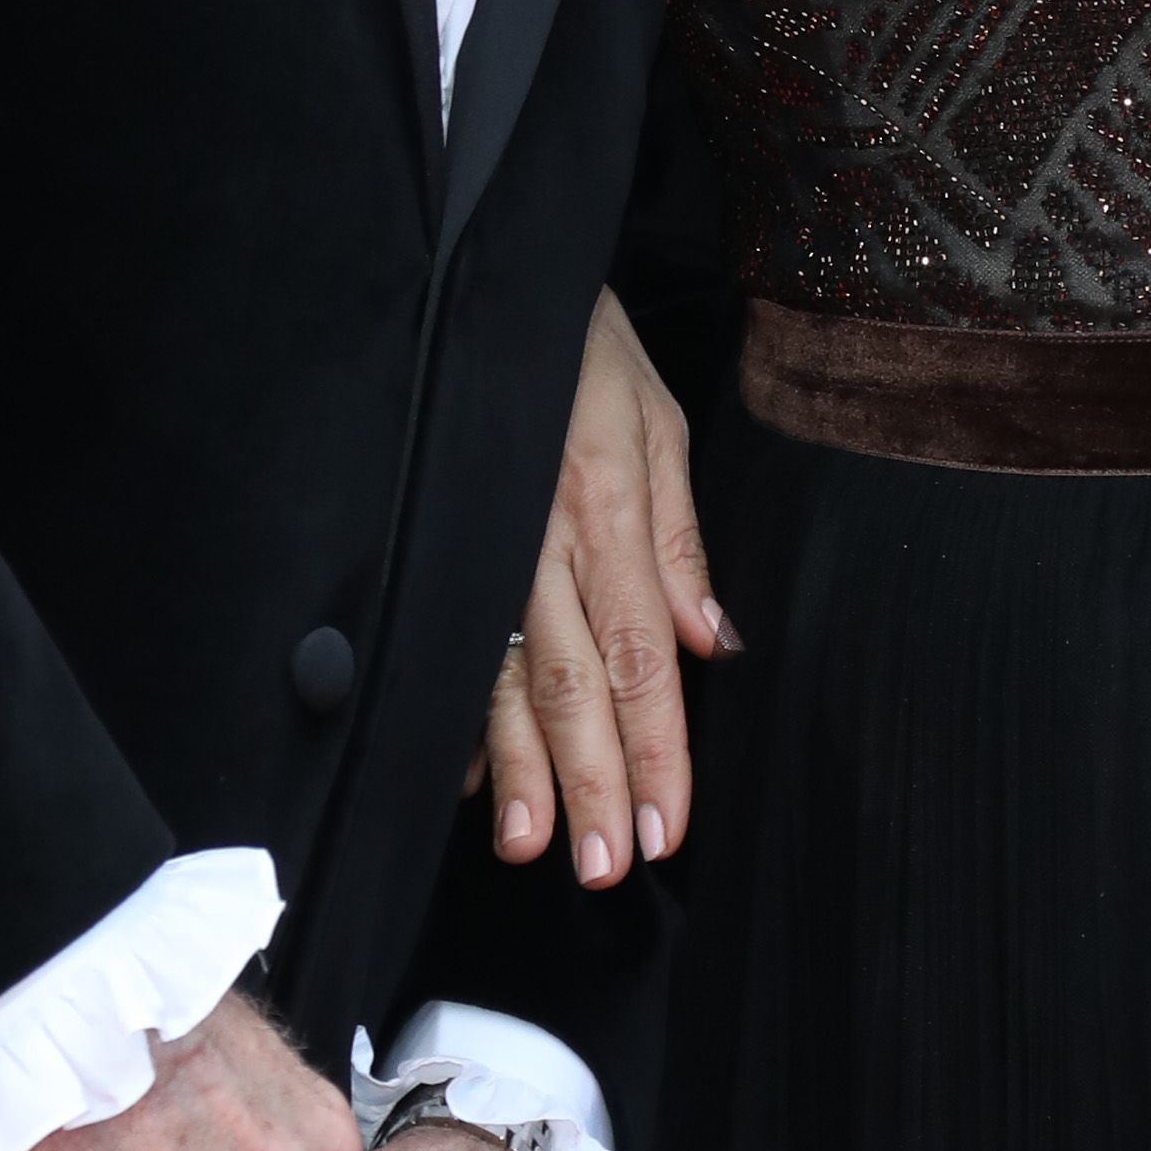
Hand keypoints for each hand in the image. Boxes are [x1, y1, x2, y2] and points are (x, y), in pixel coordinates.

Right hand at [478, 290, 733, 884]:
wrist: (485, 282)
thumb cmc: (582, 353)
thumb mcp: (657, 423)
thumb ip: (680, 540)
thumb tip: (715, 645)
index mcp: (605, 511)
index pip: (640, 657)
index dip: (656, 749)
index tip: (667, 830)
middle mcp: (539, 541)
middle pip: (572, 684)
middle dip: (592, 781)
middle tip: (606, 868)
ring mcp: (478, 548)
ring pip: (501, 675)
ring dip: (517, 768)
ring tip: (531, 845)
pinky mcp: (434, 546)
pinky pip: (443, 644)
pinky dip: (451, 713)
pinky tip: (460, 779)